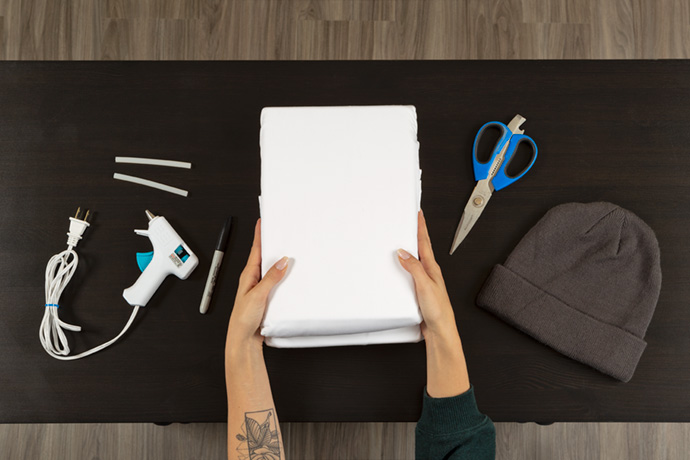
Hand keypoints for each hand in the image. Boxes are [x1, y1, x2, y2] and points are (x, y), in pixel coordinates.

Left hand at [227, 219, 288, 351]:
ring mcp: (260, 288)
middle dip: (271, 244)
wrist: (243, 339)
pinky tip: (290, 275)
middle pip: (264, 257)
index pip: (255, 250)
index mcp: (248, 275)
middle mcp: (253, 279)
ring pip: (271, 270)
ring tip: (289, 250)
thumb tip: (282, 262)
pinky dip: (282, 276)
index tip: (262, 221)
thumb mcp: (258, 295)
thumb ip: (271, 278)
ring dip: (278, 261)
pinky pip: (276, 282)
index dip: (259, 234)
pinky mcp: (266, 297)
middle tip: (280, 230)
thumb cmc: (243, 319)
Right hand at [397, 210, 455, 339]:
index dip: (421, 227)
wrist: (440, 330)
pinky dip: (404, 266)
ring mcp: (424, 281)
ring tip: (401, 239)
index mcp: (432, 268)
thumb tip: (403, 252)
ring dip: (408, 250)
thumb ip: (414, 268)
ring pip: (414, 261)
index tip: (418, 213)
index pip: (425, 242)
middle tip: (410, 220)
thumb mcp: (425, 285)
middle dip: (415, 233)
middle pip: (420, 248)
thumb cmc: (438, 310)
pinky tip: (398, 267)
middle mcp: (429, 272)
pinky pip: (409, 273)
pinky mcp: (418, 290)